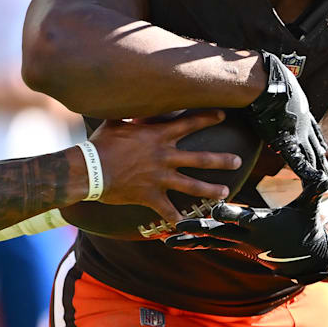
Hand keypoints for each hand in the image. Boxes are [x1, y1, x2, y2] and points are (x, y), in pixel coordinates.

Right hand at [88, 111, 240, 225]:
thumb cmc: (100, 144)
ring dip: (211, 190)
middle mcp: (164, 157)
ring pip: (193, 185)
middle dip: (222, 160)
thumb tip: (133, 101)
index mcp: (158, 136)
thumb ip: (131, 115)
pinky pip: (168, 211)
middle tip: (237, 160)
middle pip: (200, 159)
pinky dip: (177, 219)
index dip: (208, 118)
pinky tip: (186, 225)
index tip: (223, 116)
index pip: (190, 123)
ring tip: (225, 193)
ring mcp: (160, 178)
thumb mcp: (116, 122)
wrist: (90, 169)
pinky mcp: (151, 196)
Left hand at [162, 183, 327, 284]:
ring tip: (166, 239)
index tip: (215, 208)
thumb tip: (324, 176)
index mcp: (264, 224)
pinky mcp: (234, 246)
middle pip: (220, 231)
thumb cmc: (308, 227)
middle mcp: (248, 236)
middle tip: (178, 224)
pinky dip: (192, 243)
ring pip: (210, 241)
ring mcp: (239, 243)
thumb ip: (313, 191)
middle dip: (199, 228)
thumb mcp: (311, 209)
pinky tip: (173, 241)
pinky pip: (210, 245)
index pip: (245, 218)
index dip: (230, 214)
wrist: (306, 258)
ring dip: (188, 239)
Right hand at [244, 52, 327, 195]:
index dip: (317, 139)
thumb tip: (264, 78)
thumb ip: (275, 86)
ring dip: (319, 169)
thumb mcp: (277, 81)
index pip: (312, 129)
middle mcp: (304, 122)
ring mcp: (297, 133)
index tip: (323, 148)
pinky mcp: (287, 141)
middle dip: (322, 159)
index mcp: (301, 109)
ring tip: (325, 182)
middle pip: (316, 144)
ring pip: (312, 155)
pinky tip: (313, 182)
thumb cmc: (265, 78)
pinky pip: (300, 161)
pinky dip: (307, 173)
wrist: (264, 82)